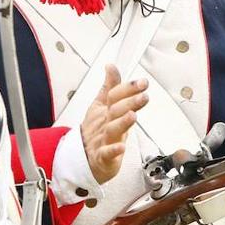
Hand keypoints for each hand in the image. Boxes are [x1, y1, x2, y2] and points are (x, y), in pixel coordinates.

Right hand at [81, 64, 145, 184]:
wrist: (81, 158)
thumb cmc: (96, 130)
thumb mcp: (101, 106)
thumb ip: (110, 86)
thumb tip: (111, 66)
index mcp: (105, 110)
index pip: (115, 95)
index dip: (128, 88)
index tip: (143, 82)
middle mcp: (104, 123)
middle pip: (115, 110)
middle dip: (129, 102)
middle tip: (143, 95)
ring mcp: (102, 140)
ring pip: (112, 130)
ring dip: (122, 122)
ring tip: (132, 115)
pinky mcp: (102, 158)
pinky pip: (106, 154)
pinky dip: (113, 151)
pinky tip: (121, 147)